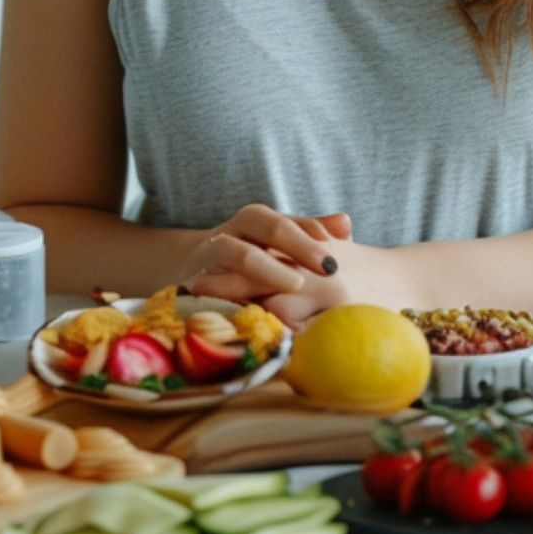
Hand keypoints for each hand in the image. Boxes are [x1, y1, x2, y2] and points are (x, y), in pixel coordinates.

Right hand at [176, 205, 352, 302]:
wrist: (186, 272)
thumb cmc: (246, 257)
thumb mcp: (275, 243)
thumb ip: (308, 233)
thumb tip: (346, 224)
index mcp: (251, 221)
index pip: (282, 220)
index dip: (309, 231)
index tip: (334, 248)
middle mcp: (230, 233)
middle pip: (262, 227)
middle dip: (297, 245)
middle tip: (328, 268)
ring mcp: (209, 259)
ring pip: (234, 252)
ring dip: (266, 266)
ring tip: (296, 284)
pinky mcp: (193, 287)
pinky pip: (211, 288)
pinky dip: (231, 297)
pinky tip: (258, 313)